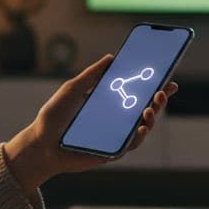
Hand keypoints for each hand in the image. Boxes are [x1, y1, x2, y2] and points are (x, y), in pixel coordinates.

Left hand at [4, 55, 177, 189]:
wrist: (40, 143)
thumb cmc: (54, 117)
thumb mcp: (73, 89)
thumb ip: (91, 74)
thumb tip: (111, 57)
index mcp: (109, 103)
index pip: (136, 93)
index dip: (154, 86)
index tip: (168, 77)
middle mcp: (116, 119)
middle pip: (145, 108)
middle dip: (159, 99)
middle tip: (162, 90)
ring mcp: (116, 135)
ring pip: (143, 126)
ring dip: (152, 116)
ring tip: (151, 108)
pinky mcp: (112, 151)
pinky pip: (131, 143)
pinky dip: (140, 135)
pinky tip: (142, 127)